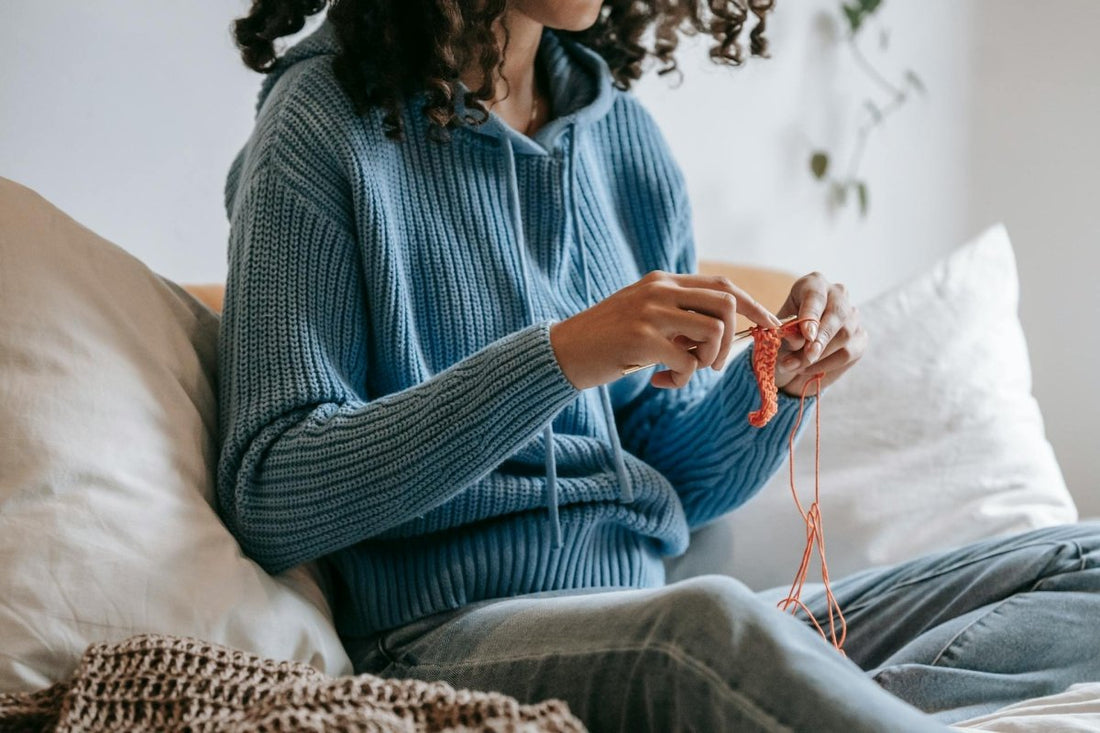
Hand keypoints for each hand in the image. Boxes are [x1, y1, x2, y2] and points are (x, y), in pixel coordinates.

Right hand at [549, 270, 780, 390]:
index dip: (753, 305)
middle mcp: (659, 290)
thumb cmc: (605, 340)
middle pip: (726, 303)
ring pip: (713, 331)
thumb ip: (678, 317)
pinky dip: (681, 378)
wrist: (561, 352)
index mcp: (662, 281)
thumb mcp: (643, 317)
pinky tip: (659, 381)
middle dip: (730, 339)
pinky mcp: (641, 339)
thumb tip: (720, 333)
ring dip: (707, 361)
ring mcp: (650, 312)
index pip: (722, 285)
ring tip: (681, 373)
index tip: (770, 326)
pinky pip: (688, 361)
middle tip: (712, 365)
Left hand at [773, 272, 867, 396]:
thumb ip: (789, 333)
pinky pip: (848, 352)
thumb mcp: (780, 333)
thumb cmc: (784, 335)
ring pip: (844, 335)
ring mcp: (853, 315)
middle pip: (837, 313)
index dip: (811, 314)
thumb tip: (800, 338)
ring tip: (794, 366)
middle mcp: (837, 294)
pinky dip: (826, 364)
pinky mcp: (861, 337)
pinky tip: (808, 369)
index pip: (816, 295)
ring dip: (819, 355)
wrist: (794, 354)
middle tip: (807, 356)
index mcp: (814, 284)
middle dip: (821, 338)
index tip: (807, 334)